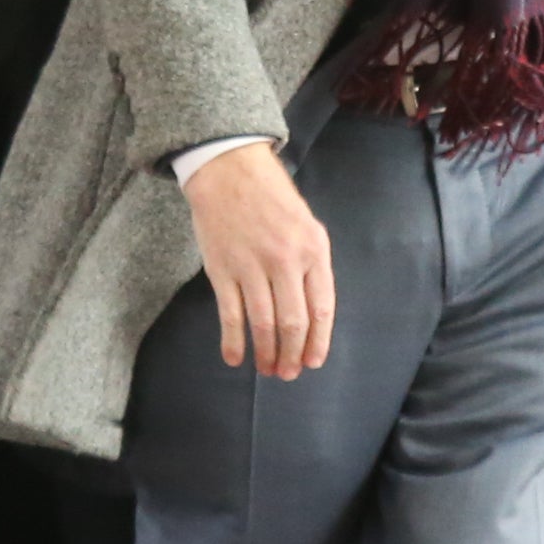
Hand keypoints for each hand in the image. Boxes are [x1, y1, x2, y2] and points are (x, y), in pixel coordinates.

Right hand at [184, 141, 333, 379]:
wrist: (229, 170)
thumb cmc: (271, 198)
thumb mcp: (306, 225)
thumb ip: (311, 265)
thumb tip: (311, 313)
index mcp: (313, 249)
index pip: (321, 308)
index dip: (317, 341)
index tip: (313, 362)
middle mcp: (285, 260)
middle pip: (293, 322)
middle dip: (292, 354)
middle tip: (288, 373)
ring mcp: (252, 266)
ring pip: (264, 323)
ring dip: (266, 353)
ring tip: (267, 369)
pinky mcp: (222, 269)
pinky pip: (230, 314)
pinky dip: (233, 341)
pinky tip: (235, 358)